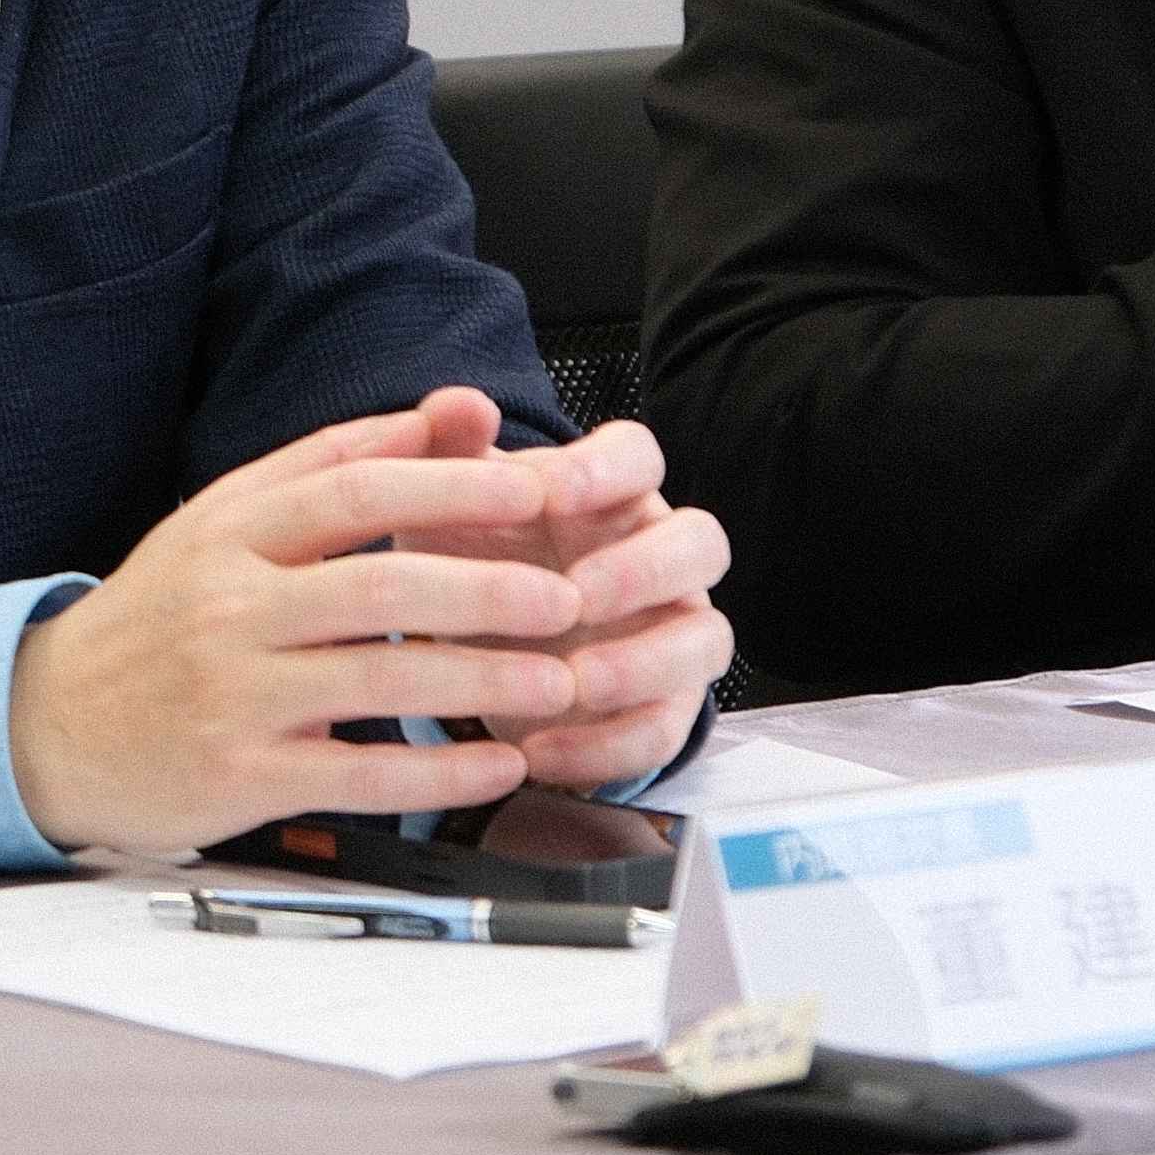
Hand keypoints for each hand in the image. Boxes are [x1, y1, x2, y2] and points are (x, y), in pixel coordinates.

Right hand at [4, 394, 721, 858]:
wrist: (48, 725)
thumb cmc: (160, 617)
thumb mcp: (230, 520)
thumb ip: (344, 462)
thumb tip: (462, 410)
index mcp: (229, 529)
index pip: (354, 490)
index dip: (452, 488)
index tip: (534, 491)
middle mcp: (229, 605)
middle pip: (379, 586)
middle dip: (488, 591)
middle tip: (568, 598)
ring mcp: (233, 693)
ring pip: (381, 681)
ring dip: (486, 683)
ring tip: (558, 682)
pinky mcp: (242, 774)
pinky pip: (362, 774)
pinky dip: (441, 772)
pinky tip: (498, 763)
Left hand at [393, 396, 734, 793]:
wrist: (471, 650)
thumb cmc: (475, 558)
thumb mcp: (450, 506)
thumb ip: (450, 450)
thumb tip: (461, 402)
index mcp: (609, 493)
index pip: (640, 456)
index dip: (607, 469)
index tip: (553, 492)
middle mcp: (656, 555)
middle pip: (702, 543)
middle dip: (645, 568)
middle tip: (578, 595)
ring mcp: (669, 633)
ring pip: (705, 640)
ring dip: (643, 664)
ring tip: (572, 682)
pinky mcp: (661, 708)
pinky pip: (664, 730)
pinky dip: (608, 746)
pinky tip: (541, 752)